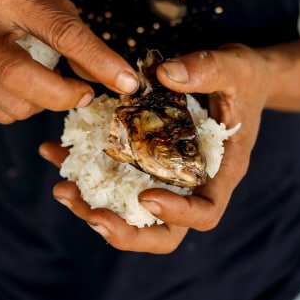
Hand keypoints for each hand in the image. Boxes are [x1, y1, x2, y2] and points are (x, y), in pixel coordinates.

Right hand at [0, 0, 138, 122]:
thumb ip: (77, 34)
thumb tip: (108, 77)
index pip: (61, 33)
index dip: (99, 61)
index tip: (127, 82)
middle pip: (21, 77)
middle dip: (64, 95)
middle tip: (86, 94)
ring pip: (16, 105)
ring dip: (46, 103)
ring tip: (47, 80)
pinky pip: (3, 113)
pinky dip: (25, 107)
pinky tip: (23, 86)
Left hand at [40, 44, 272, 252]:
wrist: (236, 78)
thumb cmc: (244, 77)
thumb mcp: (235, 67)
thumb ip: (207, 69)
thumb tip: (167, 74)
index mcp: (221, 171)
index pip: (205, 212)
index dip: (177, 215)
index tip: (147, 196)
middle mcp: (192, 183)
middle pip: (163, 231)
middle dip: (125, 231)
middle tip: (90, 214)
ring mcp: (165, 176)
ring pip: (130, 211)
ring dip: (93, 207)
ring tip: (62, 189)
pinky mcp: (143, 161)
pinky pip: (112, 177)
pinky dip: (82, 169)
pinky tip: (56, 152)